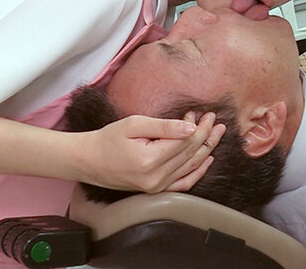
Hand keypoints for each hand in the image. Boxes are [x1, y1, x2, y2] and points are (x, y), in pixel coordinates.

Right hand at [78, 111, 225, 192]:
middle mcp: (156, 178)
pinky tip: (208, 159)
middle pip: (191, 153)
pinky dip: (198, 171)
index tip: (205, 114)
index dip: (198, 127)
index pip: (185, 142)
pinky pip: (184, 183)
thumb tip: (191, 128)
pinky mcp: (156, 191)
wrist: (88, 160)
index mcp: (150, 160)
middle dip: (206, 135)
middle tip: (215, 120)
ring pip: (191, 167)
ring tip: (217, 133)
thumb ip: (164, 126)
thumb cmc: (108, 139)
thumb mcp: (134, 124)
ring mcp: (157, 187)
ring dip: (206, 149)